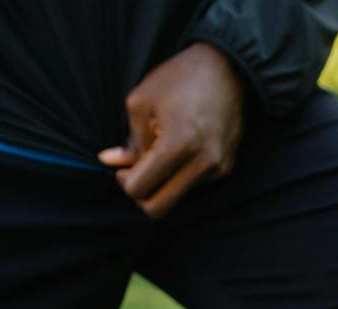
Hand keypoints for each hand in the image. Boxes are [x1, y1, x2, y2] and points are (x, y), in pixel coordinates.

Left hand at [98, 42, 245, 217]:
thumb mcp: (141, 103)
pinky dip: (178, 175)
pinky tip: (178, 149)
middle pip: (160, 208)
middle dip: (141, 195)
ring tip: (158, 152)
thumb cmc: (180, 79)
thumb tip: (110, 162)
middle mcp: (202, 164)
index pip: (140, 189)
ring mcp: (217, 169)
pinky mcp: (225, 168)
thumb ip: (128, 141)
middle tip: (135, 172)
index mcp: (178, 145)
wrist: (228, 70)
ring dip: (161, 184)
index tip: (122, 165)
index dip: (124, 181)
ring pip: (176, 198)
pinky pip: (193, 185)